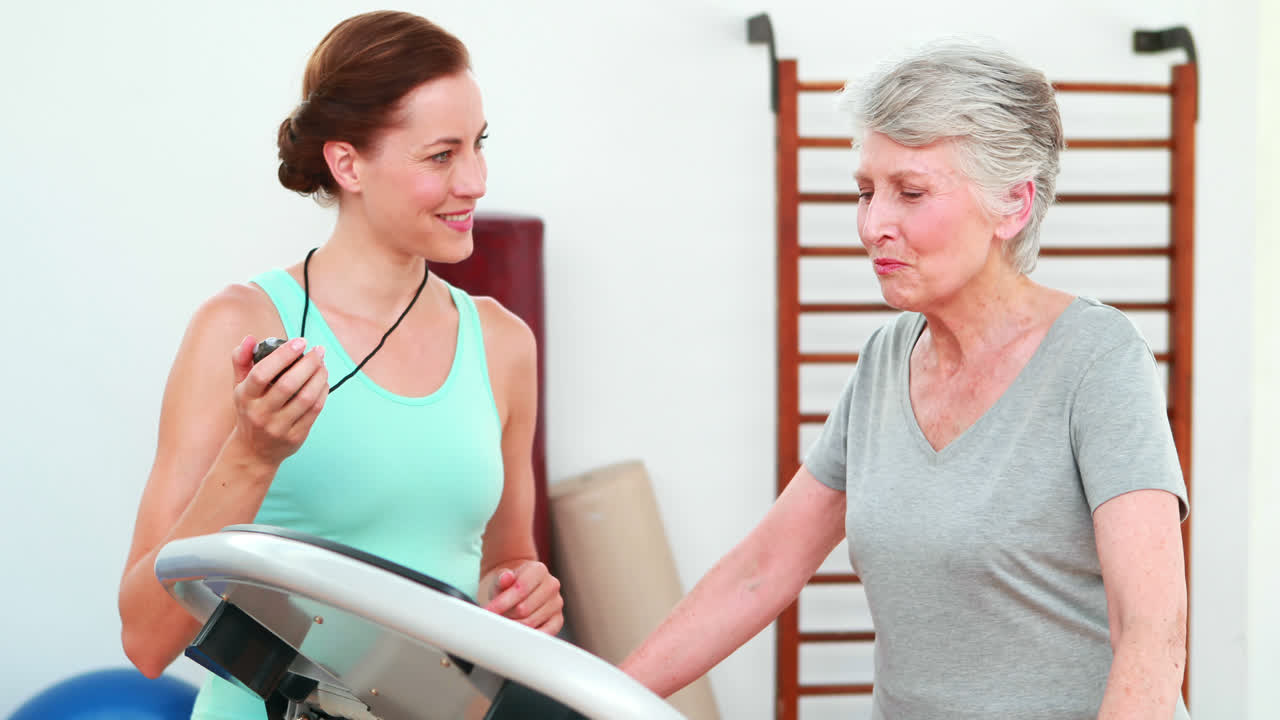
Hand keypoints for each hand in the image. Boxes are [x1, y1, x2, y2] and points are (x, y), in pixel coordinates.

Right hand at [230, 335, 327, 466]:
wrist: (253, 451)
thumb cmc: (249, 410)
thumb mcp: (239, 387)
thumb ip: (242, 360)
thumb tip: (250, 338)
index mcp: (245, 397)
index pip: (262, 373)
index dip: (283, 355)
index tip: (300, 342)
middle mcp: (260, 413)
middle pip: (288, 384)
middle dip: (308, 364)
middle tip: (318, 351)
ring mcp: (278, 427)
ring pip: (306, 398)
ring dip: (319, 377)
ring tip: (323, 365)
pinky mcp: (295, 436)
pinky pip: (315, 411)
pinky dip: (323, 392)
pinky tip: (324, 381)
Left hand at [483, 562, 563, 634]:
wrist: (518, 591)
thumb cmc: (508, 585)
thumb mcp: (500, 579)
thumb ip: (501, 579)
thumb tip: (506, 577)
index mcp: (539, 569)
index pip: (521, 588)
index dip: (502, 602)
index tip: (488, 611)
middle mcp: (552, 585)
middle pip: (524, 609)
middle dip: (507, 615)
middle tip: (496, 618)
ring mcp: (557, 603)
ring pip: (531, 622)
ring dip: (514, 625)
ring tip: (505, 621)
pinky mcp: (558, 619)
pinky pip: (545, 633)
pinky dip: (529, 636)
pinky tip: (517, 634)